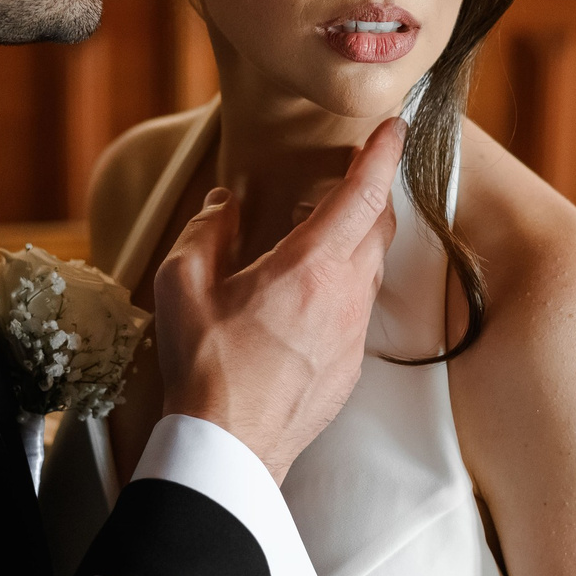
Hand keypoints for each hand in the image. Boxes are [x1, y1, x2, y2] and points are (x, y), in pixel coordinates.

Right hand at [152, 118, 402, 479]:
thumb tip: (225, 205)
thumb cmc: (204, 366)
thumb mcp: (181, 285)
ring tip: (313, 239)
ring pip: (370, 270)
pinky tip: (302, 301)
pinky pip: (356, 312)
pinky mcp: (350, 367)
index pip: (364, 193)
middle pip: (380, 226)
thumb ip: (207, 232)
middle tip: (346, 177)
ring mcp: (353, 334)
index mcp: (309, 266)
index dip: (383, 154)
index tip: (394, 128)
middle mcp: (345, 295)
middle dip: (371, 193)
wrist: (230, 447)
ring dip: (353, 243)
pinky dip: (340, 289)